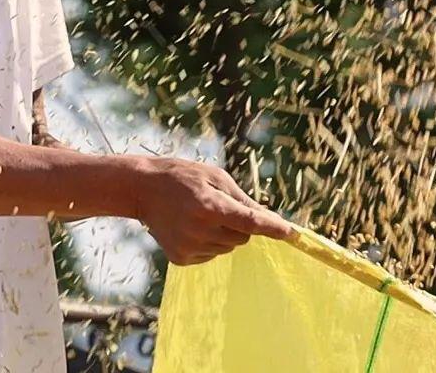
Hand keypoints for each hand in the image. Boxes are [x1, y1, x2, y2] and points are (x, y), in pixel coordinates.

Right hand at [133, 157, 292, 265]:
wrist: (144, 189)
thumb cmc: (185, 177)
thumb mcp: (216, 177)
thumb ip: (242, 199)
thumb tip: (267, 218)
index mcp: (211, 205)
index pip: (250, 223)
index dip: (273, 228)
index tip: (291, 232)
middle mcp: (201, 230)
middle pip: (243, 237)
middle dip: (241, 225)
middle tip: (222, 206)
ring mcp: (190, 247)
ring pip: (227, 247)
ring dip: (225, 233)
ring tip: (202, 213)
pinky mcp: (181, 258)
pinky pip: (211, 255)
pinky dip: (209, 242)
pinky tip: (191, 226)